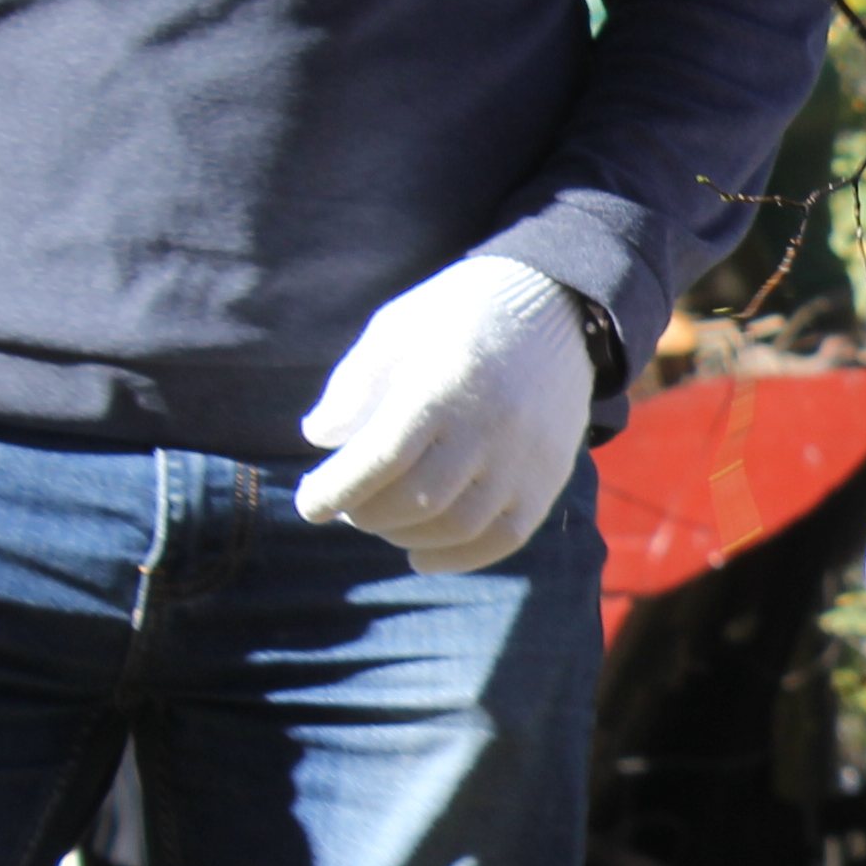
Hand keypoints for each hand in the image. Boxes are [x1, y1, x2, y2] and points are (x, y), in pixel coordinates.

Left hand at [294, 257, 599, 573]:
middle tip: (348, 507)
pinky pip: (505, 537)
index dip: (337, 489)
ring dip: (407, 537)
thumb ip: (355, 383)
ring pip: (459, 525)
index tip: (309, 504)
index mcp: (443, 384)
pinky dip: (459, 558)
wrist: (555, 308)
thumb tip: (320, 438)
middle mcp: (489, 425)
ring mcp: (525, 456)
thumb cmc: (458, 316)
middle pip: (418, 499)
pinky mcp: (550, 476)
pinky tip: (423, 555)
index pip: (381, 457)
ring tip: (384, 522)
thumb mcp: (396, 328)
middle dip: (367, 514)